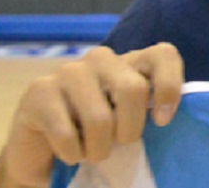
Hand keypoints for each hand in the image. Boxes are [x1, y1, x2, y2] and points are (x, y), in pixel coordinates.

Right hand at [3, 43, 183, 187]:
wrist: (43, 152)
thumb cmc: (98, 135)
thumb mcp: (130, 120)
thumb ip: (149, 110)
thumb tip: (164, 117)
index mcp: (131, 62)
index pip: (163, 54)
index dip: (169, 85)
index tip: (162, 121)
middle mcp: (102, 59)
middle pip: (132, 89)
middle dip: (129, 130)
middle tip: (117, 144)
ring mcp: (69, 71)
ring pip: (99, 118)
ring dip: (98, 149)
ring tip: (91, 152)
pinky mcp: (39, 90)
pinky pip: (66, 134)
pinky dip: (73, 154)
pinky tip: (70, 153)